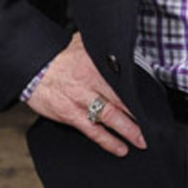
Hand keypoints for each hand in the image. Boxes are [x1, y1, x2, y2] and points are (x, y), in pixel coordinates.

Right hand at [26, 33, 146, 155]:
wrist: (33, 69)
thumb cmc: (59, 57)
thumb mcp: (83, 43)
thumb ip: (103, 46)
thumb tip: (120, 40)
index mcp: (96, 64)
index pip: (123, 79)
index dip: (139, 90)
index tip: (153, 100)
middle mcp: (90, 83)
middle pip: (120, 100)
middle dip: (138, 114)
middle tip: (153, 125)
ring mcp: (81, 101)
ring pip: (109, 117)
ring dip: (128, 130)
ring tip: (142, 141)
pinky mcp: (71, 115)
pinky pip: (92, 131)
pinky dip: (107, 141)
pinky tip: (120, 148)